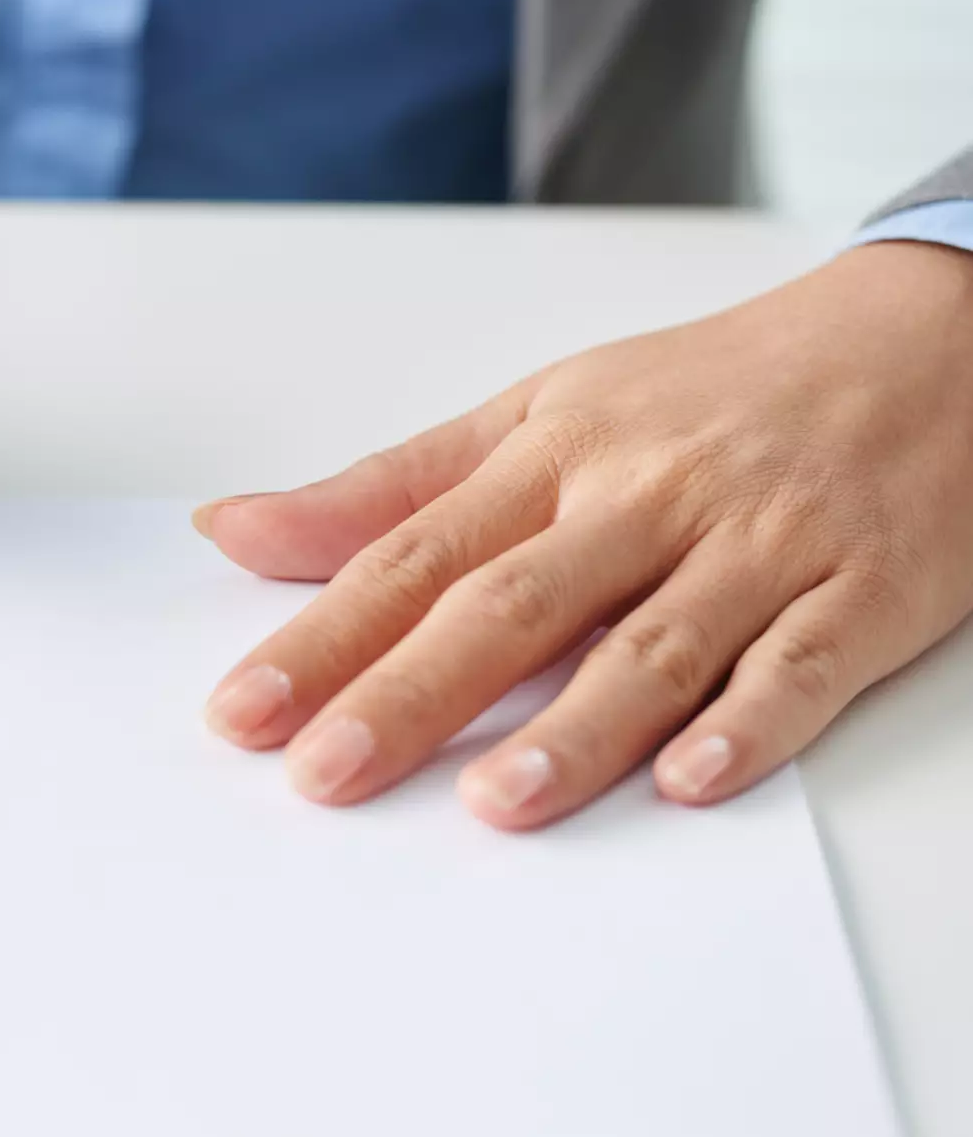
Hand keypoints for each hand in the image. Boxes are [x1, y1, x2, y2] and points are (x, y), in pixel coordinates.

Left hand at [197, 240, 972, 828]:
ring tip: (494, 804)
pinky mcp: (867, 589)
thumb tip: (233, 530)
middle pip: (509, 604)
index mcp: (555, 456)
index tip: (241, 709)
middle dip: (410, 692)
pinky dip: (748, 719)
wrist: (934, 332)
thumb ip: (389, 488)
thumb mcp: (541, 412)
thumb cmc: (715, 390)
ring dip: (573, 728)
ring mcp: (759, 545)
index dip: (322, 635)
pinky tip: (691, 778)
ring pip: (651, 642)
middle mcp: (645, 498)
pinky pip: (804, 663)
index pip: (413, 554)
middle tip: (324, 772)